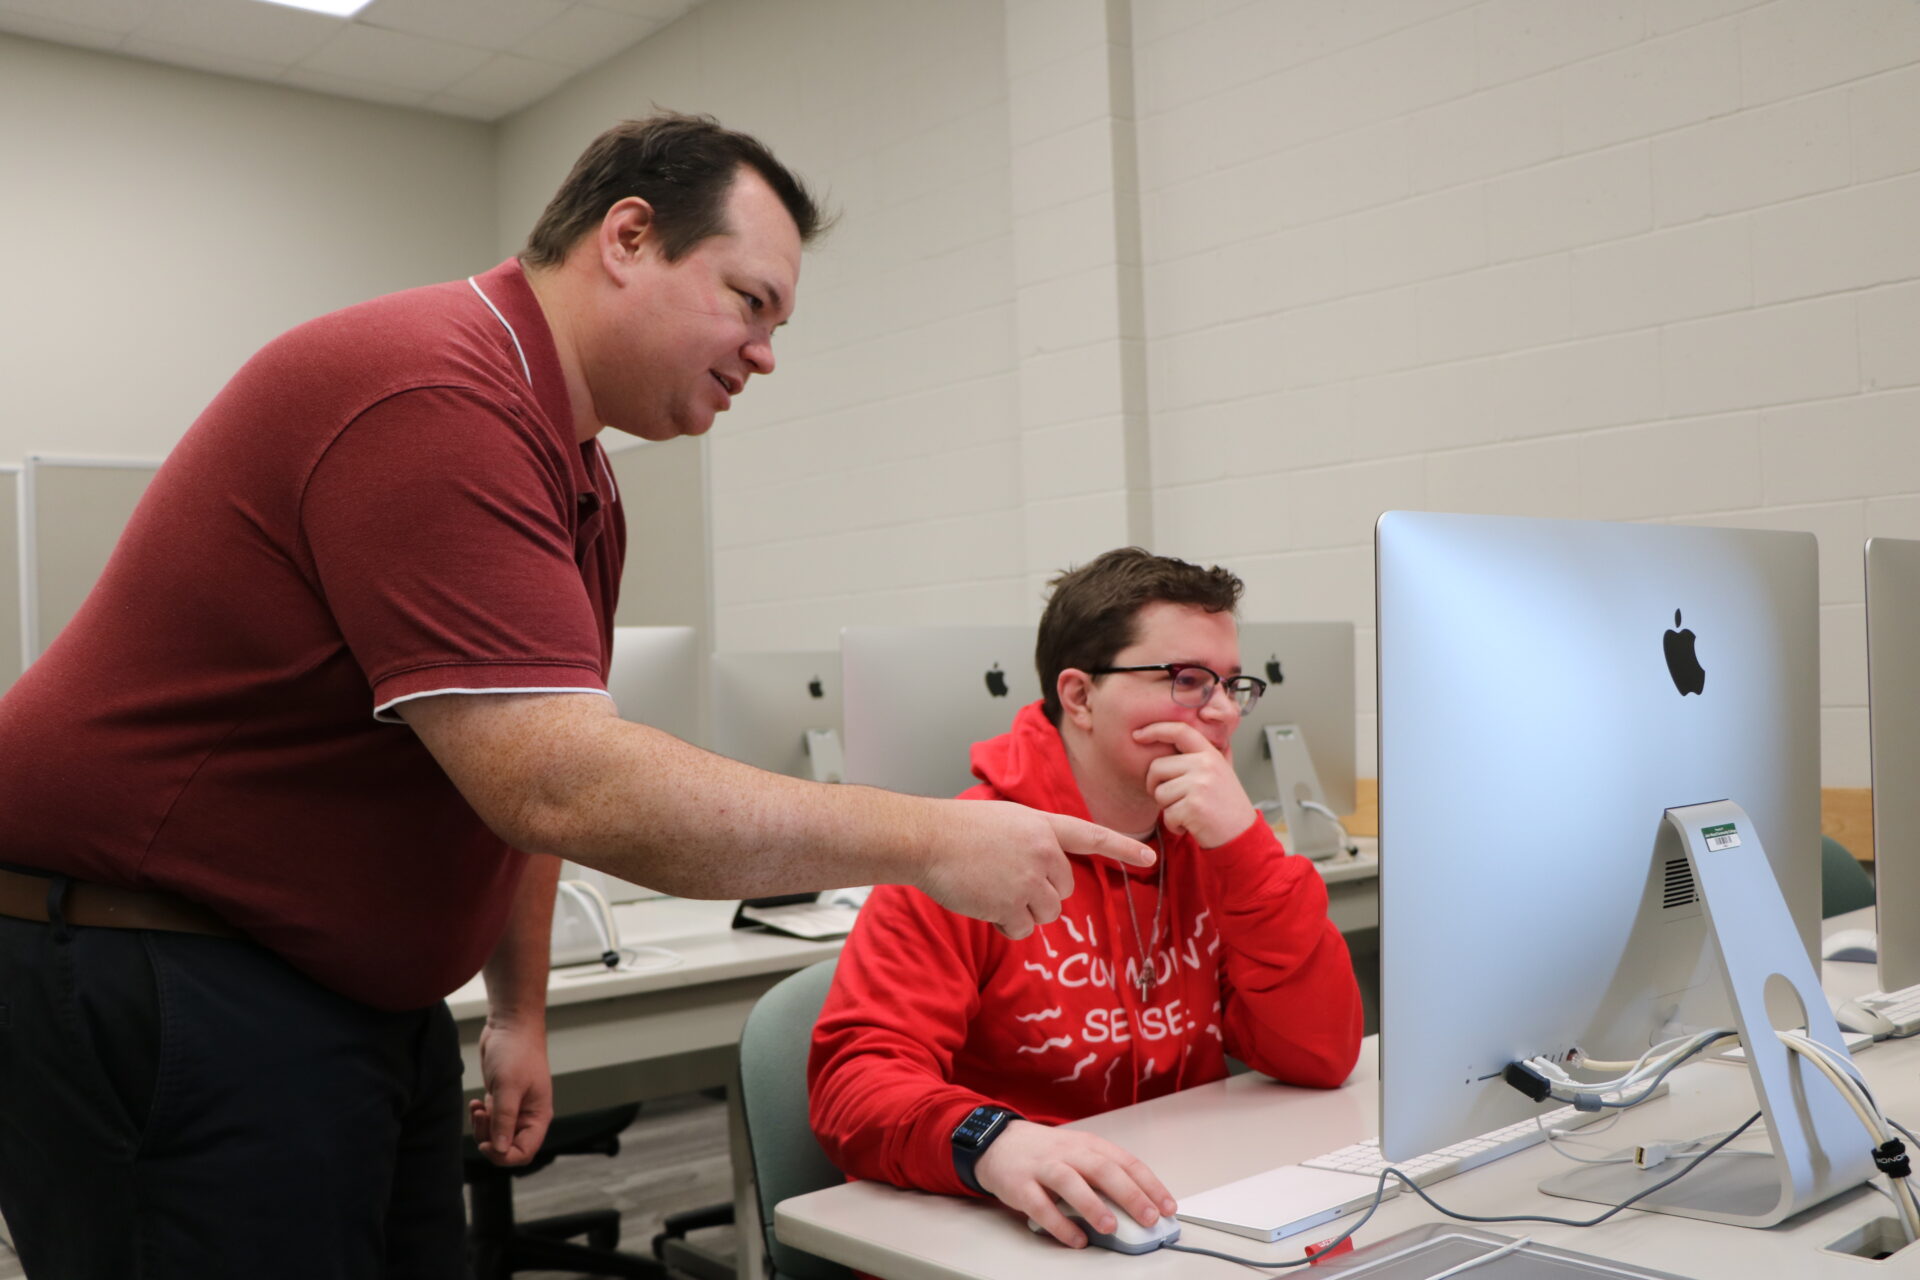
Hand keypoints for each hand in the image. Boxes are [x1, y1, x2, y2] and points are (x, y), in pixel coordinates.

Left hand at [471, 1014, 553, 1165]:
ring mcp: (514, 1108)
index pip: (524, 1152)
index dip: (504, 1155)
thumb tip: (499, 1150)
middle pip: (507, 1146)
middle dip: (490, 1139)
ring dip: (482, 1127)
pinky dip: (480, 1116)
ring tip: (478, 1107)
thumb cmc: (516, 1052)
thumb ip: (504, 1120)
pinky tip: (477, 1101)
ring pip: (496, 1135)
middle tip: (481, 1118)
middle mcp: (527, 1116)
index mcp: (538, 1116)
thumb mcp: (508, 1087)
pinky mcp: (501, 1099)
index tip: (486, 1143)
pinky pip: (489, 1120)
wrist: (510, 1025)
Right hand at [918, 801, 1154, 939]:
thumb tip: (1043, 877)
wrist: (926, 838)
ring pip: (1046, 912)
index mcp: (1042, 826)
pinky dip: (1005, 924)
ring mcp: (1028, 878)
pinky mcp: (1011, 903)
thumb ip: (1033, 841)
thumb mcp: (1005, 821)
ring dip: (1022, 910)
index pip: (1090, 837)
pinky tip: (983, 902)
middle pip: (1063, 889)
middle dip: (1040, 893)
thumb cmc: (957, 830)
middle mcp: (1043, 851)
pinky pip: (1022, 929)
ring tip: (990, 889)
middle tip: (1004, 879)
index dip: (1122, 848)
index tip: (1150, 857)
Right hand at [974, 1120, 1177, 1247]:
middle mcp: (1068, 1153)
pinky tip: (1076, 1239)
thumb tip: (1140, 1207)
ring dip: (1092, 1204)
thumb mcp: (1080, 1154)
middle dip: (1129, 1193)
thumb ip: (1105, 1176)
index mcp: (1089, 1145)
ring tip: (1111, 1226)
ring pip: (1070, 1182)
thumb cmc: (1047, 1154)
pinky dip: (1059, 1223)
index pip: (1125, 1162)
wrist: (999, 1143)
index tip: (1168, 1206)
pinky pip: (1040, 1205)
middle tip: (1149, 1217)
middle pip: (1102, 1169)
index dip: (1149, 1184)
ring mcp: (1042, 1167)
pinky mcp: (1019, 1185)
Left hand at [1136, 721, 1257, 848]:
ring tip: (1189, 812)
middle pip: (1157, 767)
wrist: (1242, 835)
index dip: (1155, 729)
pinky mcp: (1194, 806)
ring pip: (1159, 793)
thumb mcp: (1218, 773)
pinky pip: (1167, 815)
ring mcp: (1200, 785)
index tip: (1137, 735)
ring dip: (1168, 809)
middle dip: (1156, 786)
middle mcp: (1206, 765)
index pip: (1179, 731)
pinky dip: (1174, 825)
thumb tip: (1168, 738)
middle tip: (1174, 800)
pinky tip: (1191, 824)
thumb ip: (1198, 757)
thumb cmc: (1226, 806)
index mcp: (1210, 754)